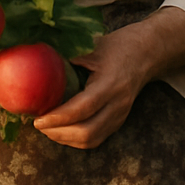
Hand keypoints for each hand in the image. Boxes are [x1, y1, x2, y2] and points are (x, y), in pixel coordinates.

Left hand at [32, 7, 184, 149]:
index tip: (38, 119)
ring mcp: (120, 115)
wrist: (148, 53)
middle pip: (87, 132)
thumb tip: (36, 61)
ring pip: (91, 139)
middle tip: (38, 125)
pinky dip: (76, 139)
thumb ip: (69, 55)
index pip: (82, 109)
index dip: (58, 117)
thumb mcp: (93, 45)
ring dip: (66, 139)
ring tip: (47, 129)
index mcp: (110, 84)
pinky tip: (61, 130)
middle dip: (58, 133)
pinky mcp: (119, 121)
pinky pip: (96, 138)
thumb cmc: (118, 45)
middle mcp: (118, 104)